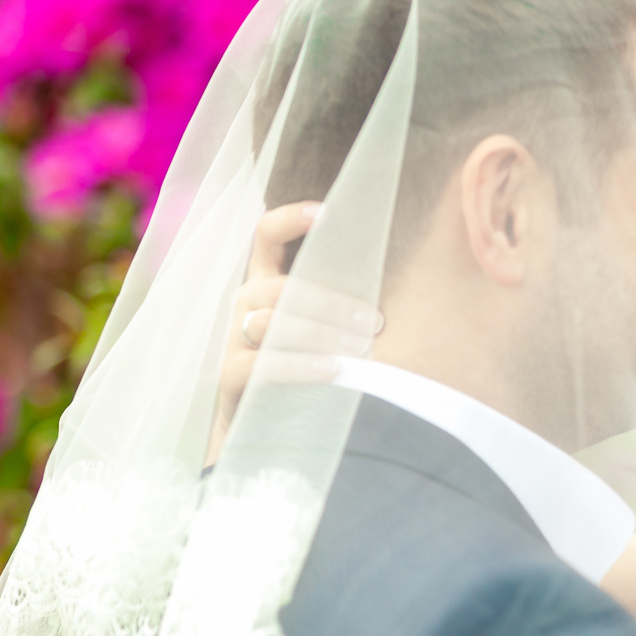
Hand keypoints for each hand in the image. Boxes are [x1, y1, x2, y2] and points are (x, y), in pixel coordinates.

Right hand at [205, 201, 383, 465]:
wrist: (270, 423)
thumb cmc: (311, 362)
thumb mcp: (325, 324)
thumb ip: (345, 300)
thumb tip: (404, 283)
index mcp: (268, 280)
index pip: (266, 234)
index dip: (290, 218)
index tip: (328, 212)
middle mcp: (246, 302)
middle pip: (281, 287)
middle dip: (331, 302)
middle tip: (375, 323)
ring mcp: (234, 338)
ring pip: (271, 323)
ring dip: (320, 333)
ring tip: (360, 348)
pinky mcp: (231, 376)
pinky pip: (260, 365)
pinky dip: (299, 366)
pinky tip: (333, 371)